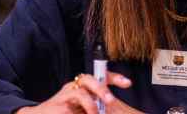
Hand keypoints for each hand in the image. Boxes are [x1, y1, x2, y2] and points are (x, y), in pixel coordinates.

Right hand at [16, 71, 141, 113]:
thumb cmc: (62, 112)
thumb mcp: (81, 108)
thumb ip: (96, 106)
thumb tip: (113, 109)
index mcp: (82, 86)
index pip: (99, 76)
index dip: (114, 78)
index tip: (128, 83)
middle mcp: (73, 86)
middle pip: (89, 79)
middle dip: (102, 89)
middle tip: (111, 101)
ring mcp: (64, 96)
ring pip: (82, 94)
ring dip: (91, 106)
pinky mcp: (58, 107)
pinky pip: (71, 110)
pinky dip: (82, 113)